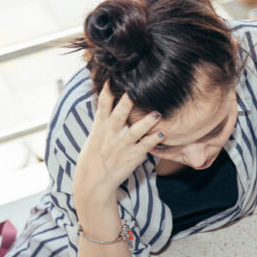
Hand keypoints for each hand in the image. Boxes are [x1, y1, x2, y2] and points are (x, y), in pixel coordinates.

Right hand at [74, 83, 162, 208]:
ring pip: (135, 131)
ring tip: (157, 113)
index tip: (115, 75)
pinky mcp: (132, 156)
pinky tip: (163, 133)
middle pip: (119, 114)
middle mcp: (111, 134)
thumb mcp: (94, 134)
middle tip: (136, 87)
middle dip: (127, 101)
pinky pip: (145, 146)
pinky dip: (154, 139)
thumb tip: (108, 99)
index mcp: (100, 125)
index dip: (108, 89)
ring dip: (147, 122)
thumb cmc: (94, 155)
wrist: (94, 182)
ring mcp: (122, 145)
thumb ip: (103, 118)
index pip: (103, 103)